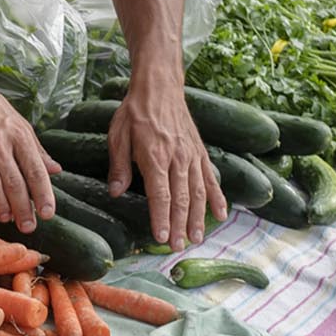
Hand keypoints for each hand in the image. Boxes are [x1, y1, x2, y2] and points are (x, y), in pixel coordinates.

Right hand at [0, 68, 56, 230]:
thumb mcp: (20, 124)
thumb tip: (56, 170)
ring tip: (6, 218)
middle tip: (27, 226)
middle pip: (14, 180)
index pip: (35, 169)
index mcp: (18, 134)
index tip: (48, 214)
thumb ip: (37, 150)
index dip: (43, 194)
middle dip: (23, 207)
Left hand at [106, 75, 226, 250]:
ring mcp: (191, 156)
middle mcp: (177, 158)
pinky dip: (217, 198)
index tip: (160, 238)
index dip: (161, 218)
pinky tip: (220, 215)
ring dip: (197, 218)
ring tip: (196, 239)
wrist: (160, 87)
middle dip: (179, 226)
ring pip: (198, 192)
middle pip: (181, 199)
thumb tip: (114, 192)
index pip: (160, 195)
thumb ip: (119, 166)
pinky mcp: (200, 152)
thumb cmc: (134, 112)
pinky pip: (211, 178)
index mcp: (154, 156)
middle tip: (177, 247)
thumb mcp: (117, 136)